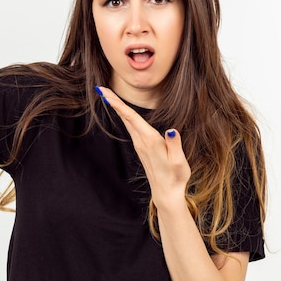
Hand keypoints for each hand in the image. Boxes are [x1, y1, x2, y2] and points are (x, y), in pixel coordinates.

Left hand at [96, 87, 190, 211]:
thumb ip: (175, 145)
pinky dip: (123, 115)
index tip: (106, 95)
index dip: (119, 105)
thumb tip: (172, 131)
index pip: (132, 118)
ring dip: (116, 107)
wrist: (166, 193)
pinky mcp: (141, 146)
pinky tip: (121, 110)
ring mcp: (139, 144)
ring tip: (106, 95)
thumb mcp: (179, 162)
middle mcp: (141, 141)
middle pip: (125, 116)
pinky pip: (130, 126)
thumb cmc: (175, 176)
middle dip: (112, 101)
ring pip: (126, 121)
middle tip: (100, 88)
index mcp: (150, 140)